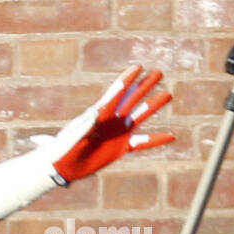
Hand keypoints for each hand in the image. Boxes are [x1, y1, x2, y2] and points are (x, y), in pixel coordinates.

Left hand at [34, 65, 173, 184]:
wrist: (62, 166)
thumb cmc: (62, 149)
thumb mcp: (73, 137)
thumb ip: (84, 125)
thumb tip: (96, 111)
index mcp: (98, 114)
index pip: (115, 93)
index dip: (127, 80)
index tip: (138, 66)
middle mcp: (111, 120)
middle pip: (131, 99)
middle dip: (144, 86)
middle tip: (159, 72)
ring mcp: (118, 133)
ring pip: (139, 116)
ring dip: (153, 105)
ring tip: (168, 94)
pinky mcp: (122, 148)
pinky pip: (142, 142)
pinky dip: (156, 139)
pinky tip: (172, 135)